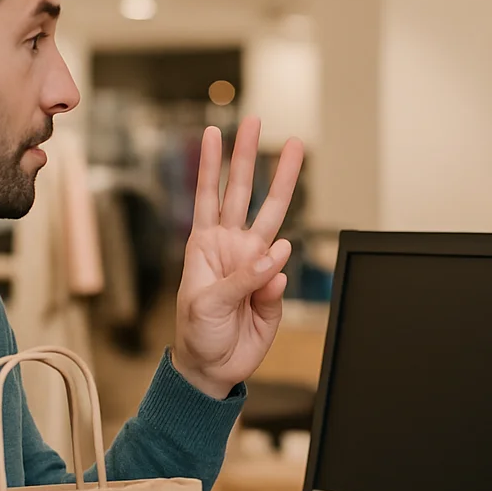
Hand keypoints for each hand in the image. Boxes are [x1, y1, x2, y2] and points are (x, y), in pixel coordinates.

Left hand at [172, 117, 302, 399]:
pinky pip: (280, 275)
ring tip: (294, 152)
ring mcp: (255, 265)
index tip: (214, 133)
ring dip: (282, 183)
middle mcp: (232, 247)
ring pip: (273, 217)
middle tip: (255, 122)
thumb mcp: (205, 304)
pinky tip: (265, 292)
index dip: (210, 166)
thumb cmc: (197, 332)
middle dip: (249, 157)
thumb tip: (277, 254)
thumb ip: (242, 278)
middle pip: (242, 194)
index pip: (207, 197)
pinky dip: (276, 277)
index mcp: (205, 246)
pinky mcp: (273, 289)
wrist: (213, 368)